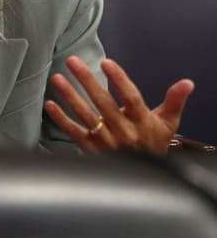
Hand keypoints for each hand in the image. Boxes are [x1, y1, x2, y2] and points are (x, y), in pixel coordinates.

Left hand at [44, 55, 192, 154]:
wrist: (146, 175)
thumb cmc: (154, 142)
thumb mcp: (167, 122)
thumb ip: (174, 100)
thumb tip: (187, 82)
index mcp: (142, 122)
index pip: (131, 98)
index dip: (119, 80)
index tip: (106, 62)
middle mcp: (124, 132)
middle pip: (104, 103)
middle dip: (87, 80)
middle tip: (73, 62)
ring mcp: (106, 141)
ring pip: (86, 115)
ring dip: (70, 96)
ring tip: (57, 78)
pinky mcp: (92, 149)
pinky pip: (74, 133)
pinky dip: (61, 119)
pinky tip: (50, 104)